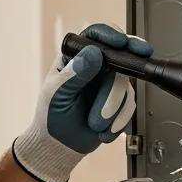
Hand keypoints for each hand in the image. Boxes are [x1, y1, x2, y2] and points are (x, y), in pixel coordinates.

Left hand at [12, 22, 153, 181]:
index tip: (122, 43)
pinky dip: (119, 120)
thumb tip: (92, 53)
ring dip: (113, 108)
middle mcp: (95, 66)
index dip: (112, 34)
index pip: (96, 35)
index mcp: (75, 57)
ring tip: (95, 122)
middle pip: (119, 61)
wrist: (60, 146)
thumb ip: (75, 73)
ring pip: (126, 86)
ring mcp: (108, 84)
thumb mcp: (57, 94)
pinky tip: (104, 129)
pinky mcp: (119, 102)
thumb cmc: (51, 117)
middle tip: (125, 84)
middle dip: (116, 84)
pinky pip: (130, 105)